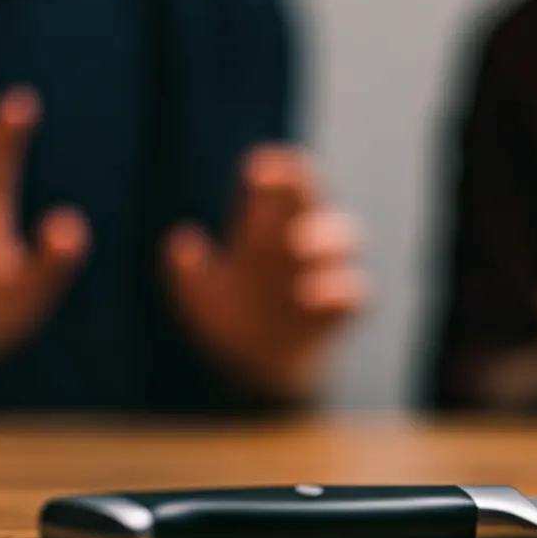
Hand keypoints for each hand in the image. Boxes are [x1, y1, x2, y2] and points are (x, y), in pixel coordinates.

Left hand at [165, 145, 365, 400]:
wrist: (261, 372)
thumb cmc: (234, 321)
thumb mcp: (201, 300)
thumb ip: (187, 274)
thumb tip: (180, 240)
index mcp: (269, 229)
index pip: (281, 187)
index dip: (277, 172)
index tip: (260, 165)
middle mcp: (302, 243)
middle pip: (314, 200)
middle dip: (301, 187)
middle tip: (277, 182)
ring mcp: (326, 274)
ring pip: (346, 238)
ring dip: (326, 237)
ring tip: (300, 246)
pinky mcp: (342, 311)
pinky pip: (356, 292)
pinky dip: (341, 289)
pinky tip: (313, 296)